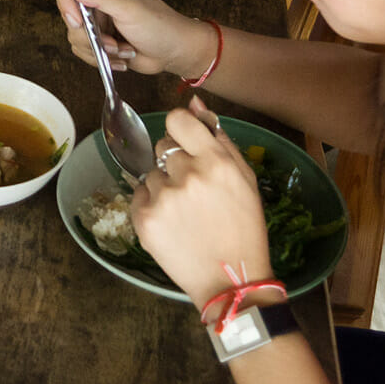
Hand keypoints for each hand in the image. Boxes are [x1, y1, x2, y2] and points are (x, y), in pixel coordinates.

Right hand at [55, 0, 214, 77]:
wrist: (174, 51)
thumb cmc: (161, 25)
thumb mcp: (130, 7)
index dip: (65, 0)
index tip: (77, 21)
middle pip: (67, 11)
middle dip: (87, 34)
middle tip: (110, 42)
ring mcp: (96, 17)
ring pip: (73, 35)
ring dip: (98, 48)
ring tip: (122, 49)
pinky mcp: (97, 37)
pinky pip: (82, 49)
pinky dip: (100, 58)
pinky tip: (121, 56)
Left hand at [130, 102, 272, 309]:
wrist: (231, 281)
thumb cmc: (244, 229)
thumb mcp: (245, 179)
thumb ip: (219, 138)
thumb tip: (193, 103)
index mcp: (215, 161)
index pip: (177, 119)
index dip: (180, 129)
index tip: (186, 143)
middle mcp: (187, 175)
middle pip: (163, 146)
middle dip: (175, 162)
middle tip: (194, 190)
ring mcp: (163, 198)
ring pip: (151, 173)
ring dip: (164, 186)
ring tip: (186, 213)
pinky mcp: (144, 219)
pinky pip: (139, 195)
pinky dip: (151, 206)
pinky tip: (172, 224)